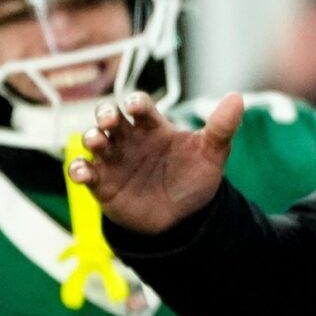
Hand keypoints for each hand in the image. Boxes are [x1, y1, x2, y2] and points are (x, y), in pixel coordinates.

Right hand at [67, 92, 239, 234]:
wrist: (185, 217)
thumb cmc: (194, 178)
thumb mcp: (212, 154)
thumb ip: (221, 128)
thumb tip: (237, 97)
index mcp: (153, 126)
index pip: (140, 106)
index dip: (136, 103)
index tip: (137, 106)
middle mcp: (129, 138)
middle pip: (109, 117)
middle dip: (105, 114)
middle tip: (109, 120)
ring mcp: (114, 159)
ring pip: (93, 140)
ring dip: (91, 137)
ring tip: (97, 141)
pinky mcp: (102, 182)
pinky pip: (83, 171)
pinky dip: (78, 169)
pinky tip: (83, 172)